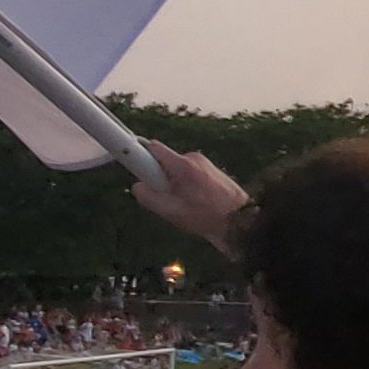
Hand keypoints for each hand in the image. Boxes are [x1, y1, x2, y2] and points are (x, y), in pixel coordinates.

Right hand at [130, 146, 246, 249]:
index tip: (127, 156)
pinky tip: (197, 202)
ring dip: (174, 184)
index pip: (153, 148)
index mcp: (183, 165)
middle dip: (159, 178)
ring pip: (176, 169)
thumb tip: (137, 186)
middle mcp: (194, 158)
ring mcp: (204, 163)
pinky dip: (186, 185)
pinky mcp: (211, 169)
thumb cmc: (209, 217)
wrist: (242, 220)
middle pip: (163, 161)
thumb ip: (149, 198)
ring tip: (187, 204)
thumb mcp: (172, 212)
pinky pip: (188, 173)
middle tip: (168, 199)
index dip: (138, 153)